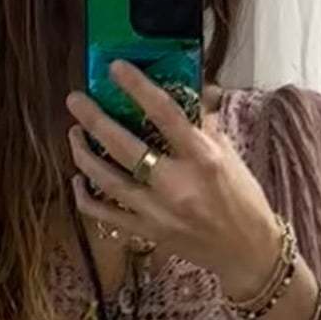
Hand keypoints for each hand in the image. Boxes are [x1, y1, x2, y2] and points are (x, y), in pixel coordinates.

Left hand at [67, 62, 281, 297]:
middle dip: (94, 120)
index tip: (116, 68)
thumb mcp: (229, 153)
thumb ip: (204, 122)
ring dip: (84, 155)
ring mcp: (158, 212)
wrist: (246, 250)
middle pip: (125, 147)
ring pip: (107, 180)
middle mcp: (177, 185)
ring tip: (74, 133)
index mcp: (202, 158)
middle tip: (74, 100)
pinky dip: (85, 198)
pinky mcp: (147, 233)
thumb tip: (191, 87)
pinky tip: (77, 180)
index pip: (165, 113)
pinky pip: (104, 215)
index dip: (138, 87)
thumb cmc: (242, 198)